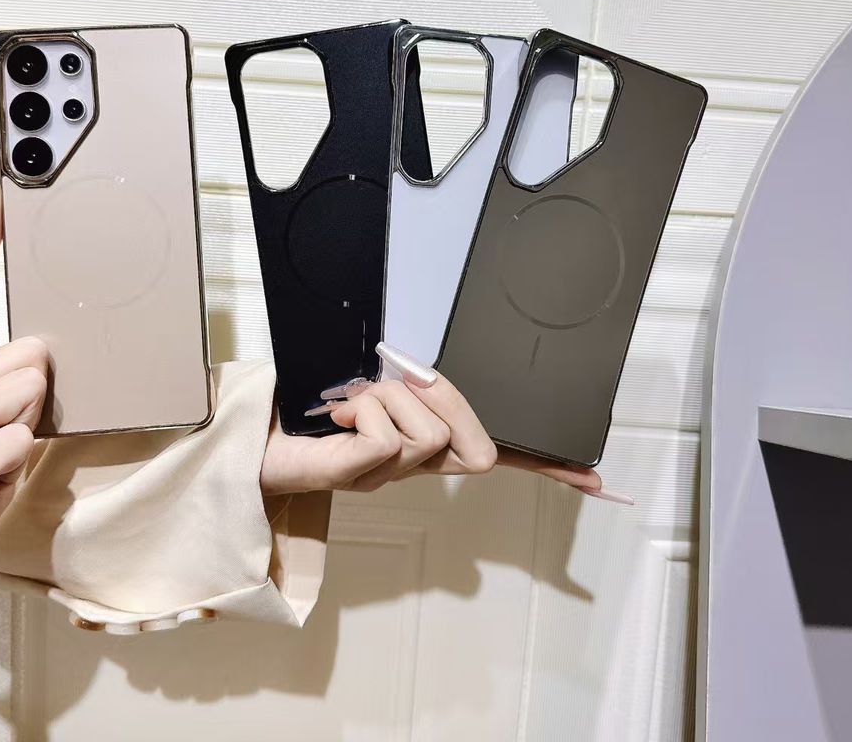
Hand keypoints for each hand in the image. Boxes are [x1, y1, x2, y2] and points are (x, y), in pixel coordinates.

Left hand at [260, 343, 632, 502]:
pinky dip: (365, 407)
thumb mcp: (375, 385)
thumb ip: (410, 382)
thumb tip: (425, 370)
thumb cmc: (313, 408)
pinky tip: (341, 413)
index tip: (598, 480)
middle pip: (477, 448)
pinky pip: (386, 437)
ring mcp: (386, 477)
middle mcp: (412, 469)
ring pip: (428, 431)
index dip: (548, 470)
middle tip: (403, 380)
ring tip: (352, 399)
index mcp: (423, 446)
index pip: (498, 458)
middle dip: (448, 401)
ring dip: (389, 396)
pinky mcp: (355, 475)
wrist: (253, 435)